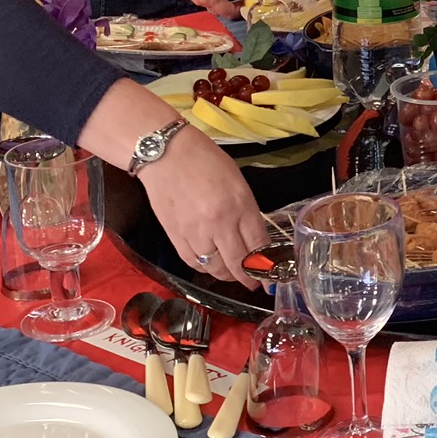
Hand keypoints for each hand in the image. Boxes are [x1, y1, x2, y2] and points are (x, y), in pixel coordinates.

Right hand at [137, 125, 267, 287]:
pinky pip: (194, 263)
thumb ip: (247, 213)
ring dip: (226, 275)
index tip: (271, 277)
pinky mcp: (176, 236)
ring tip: (232, 272)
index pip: (258, 246)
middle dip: (249, 278)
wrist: (166, 154)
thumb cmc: (205, 161)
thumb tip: (255, 241)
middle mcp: (219, 223)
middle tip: (253, 282)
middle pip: (238, 264)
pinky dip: (204, 268)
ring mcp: (196, 233)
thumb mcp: (238, 182)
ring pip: (216, 269)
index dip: (267, 267)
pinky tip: (210, 264)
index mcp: (240, 206)